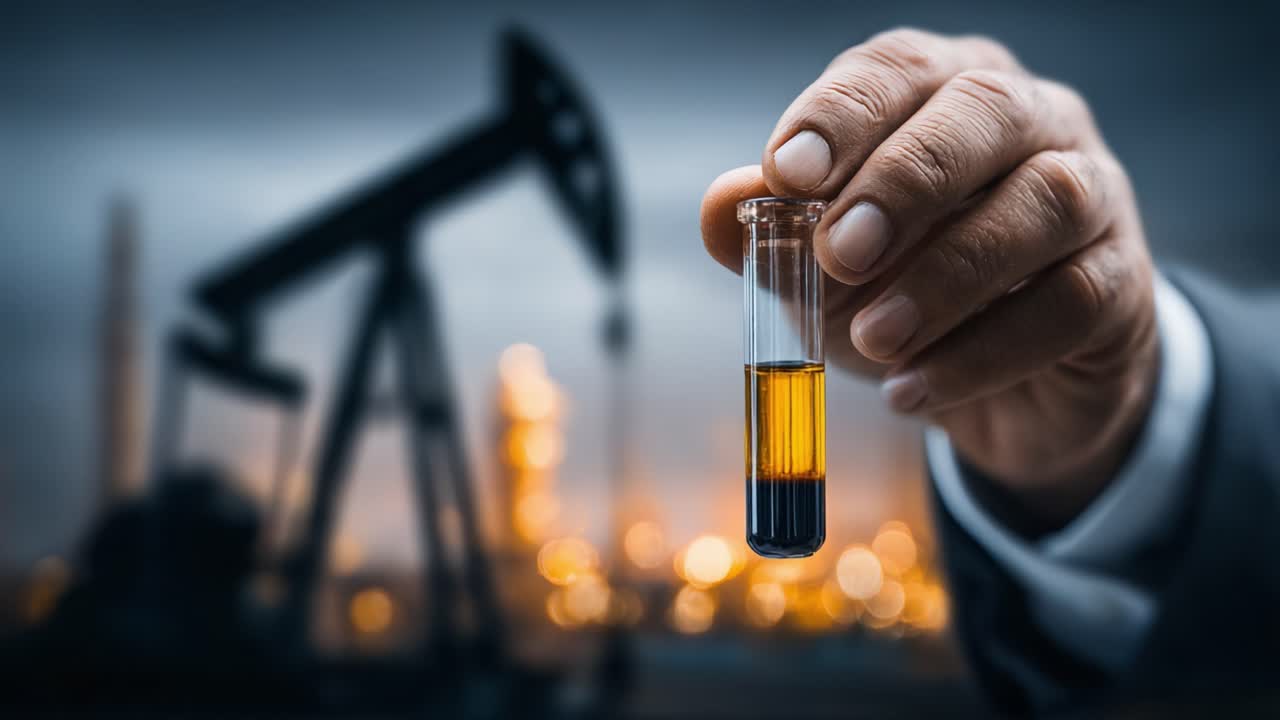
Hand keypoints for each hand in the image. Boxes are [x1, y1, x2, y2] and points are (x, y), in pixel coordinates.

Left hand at [701, 29, 1158, 529]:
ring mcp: (1092, 194)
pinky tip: (913, 391)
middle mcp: (1030, 121)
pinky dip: (983, 352)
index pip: (898, 69)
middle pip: (984, 110)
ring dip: (947, 274)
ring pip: (1043, 202)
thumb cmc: (907, 292)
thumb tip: (720, 210)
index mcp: (942, 91)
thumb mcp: (826, 269)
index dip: (842, 114)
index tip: (786, 173)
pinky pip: (1069, 303)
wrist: (1008, 384)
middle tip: (839, 254)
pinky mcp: (1120, 282)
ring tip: (874, 339)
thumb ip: (774, 236)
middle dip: (904, 180)